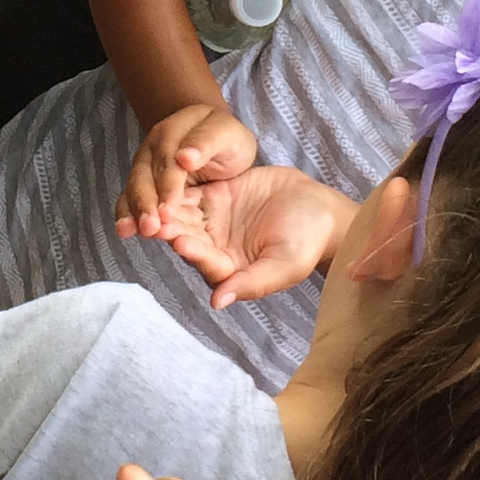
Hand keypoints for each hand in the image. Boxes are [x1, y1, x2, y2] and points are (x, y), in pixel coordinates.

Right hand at [116, 104, 256, 236]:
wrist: (222, 143)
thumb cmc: (227, 138)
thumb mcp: (226, 134)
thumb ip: (207, 142)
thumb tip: (185, 158)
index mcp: (172, 133)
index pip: (168, 162)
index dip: (168, 187)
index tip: (168, 211)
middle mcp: (152, 150)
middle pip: (143, 176)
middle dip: (144, 203)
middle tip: (149, 227)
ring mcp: (145, 168)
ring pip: (133, 189)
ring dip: (131, 211)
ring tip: (130, 231)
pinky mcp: (145, 187)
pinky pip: (131, 200)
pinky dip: (127, 215)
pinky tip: (124, 231)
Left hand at [150, 166, 352, 307]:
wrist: (320, 208)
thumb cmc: (308, 242)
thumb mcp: (285, 266)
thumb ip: (252, 283)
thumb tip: (217, 303)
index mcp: (230, 271)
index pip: (207, 264)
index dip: (195, 254)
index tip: (181, 243)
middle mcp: (216, 248)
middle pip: (191, 240)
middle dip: (175, 231)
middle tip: (158, 222)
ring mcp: (214, 221)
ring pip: (187, 216)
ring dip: (172, 209)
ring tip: (159, 200)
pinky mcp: (216, 195)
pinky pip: (194, 192)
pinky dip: (181, 186)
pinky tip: (170, 176)